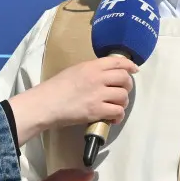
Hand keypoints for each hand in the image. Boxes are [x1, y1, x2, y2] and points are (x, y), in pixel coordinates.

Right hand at [7, 55, 136, 143]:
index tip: (134, 70)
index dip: (129, 66)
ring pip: (123, 96)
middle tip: (123, 91)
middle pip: (124, 79)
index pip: (117, 62)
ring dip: (123, 102)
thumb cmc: (56, 87)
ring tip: (116, 106)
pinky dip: (118, 115)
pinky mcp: (96, 111)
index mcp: (91, 66)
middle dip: (127, 86)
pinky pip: (117, 111)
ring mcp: (98, 95)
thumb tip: (105, 75)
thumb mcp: (74, 71)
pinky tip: (113, 117)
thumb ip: (91, 71)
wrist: (45, 104)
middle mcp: (98, 78)